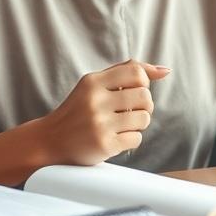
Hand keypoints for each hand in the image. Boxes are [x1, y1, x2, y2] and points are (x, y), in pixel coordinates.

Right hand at [39, 59, 170, 165]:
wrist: (50, 142)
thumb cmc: (79, 110)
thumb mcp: (95, 84)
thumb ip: (127, 72)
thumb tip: (165, 71)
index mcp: (92, 82)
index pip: (136, 73)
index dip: (143, 83)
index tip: (132, 91)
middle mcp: (95, 101)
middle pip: (145, 97)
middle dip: (143, 106)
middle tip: (129, 111)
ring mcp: (99, 124)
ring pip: (144, 119)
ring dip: (138, 124)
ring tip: (122, 125)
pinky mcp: (104, 145)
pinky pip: (136, 139)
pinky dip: (131, 140)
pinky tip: (116, 138)